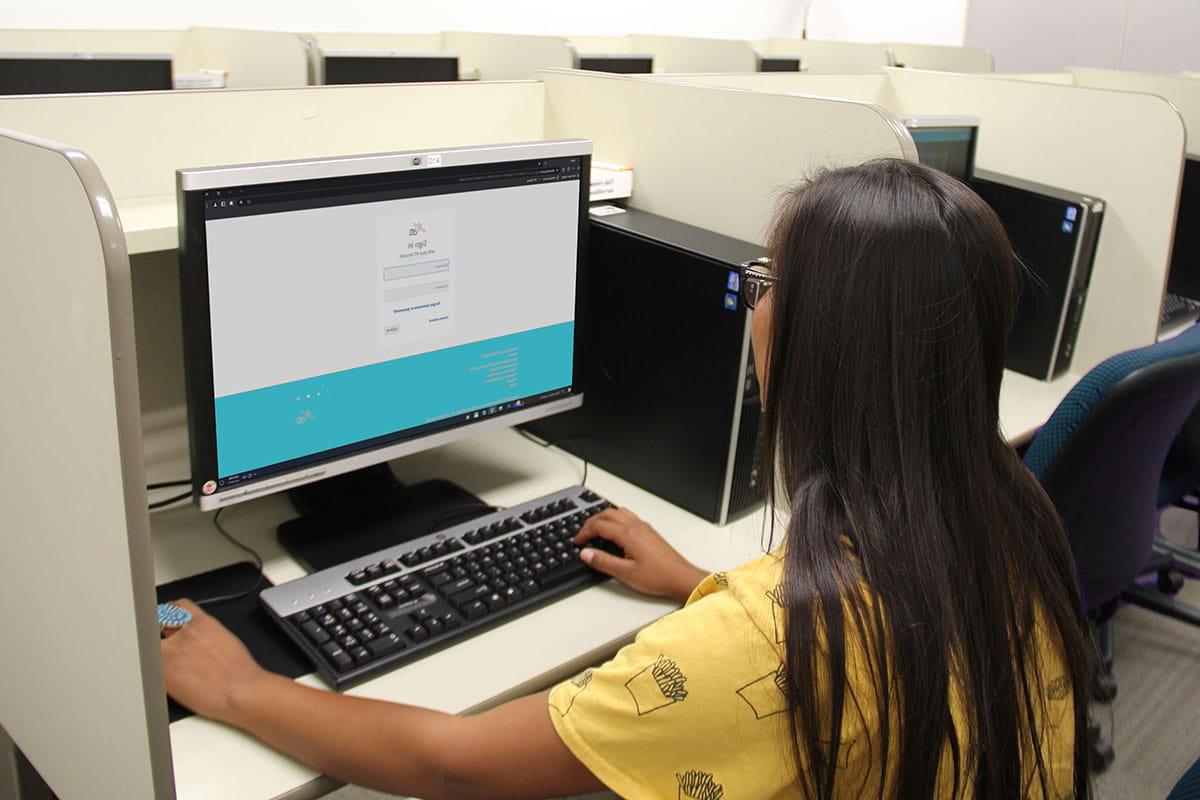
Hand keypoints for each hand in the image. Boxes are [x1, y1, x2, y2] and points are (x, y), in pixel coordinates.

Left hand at [159, 599, 272, 724]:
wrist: (239, 692)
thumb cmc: (239, 670)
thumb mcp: (225, 638)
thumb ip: (205, 632)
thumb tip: (196, 636)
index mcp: (201, 623)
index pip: (176, 606)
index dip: (170, 613)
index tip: (168, 619)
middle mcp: (183, 635)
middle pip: (159, 623)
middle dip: (161, 632)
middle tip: (167, 644)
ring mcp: (170, 655)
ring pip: (152, 646)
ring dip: (158, 652)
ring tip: (171, 664)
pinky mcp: (162, 676)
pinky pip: (152, 668)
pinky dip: (157, 672)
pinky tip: (172, 680)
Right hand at [574, 508, 707, 602]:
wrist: (680, 577)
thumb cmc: (659, 576)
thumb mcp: (626, 573)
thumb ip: (603, 562)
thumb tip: (586, 553)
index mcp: (628, 534)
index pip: (599, 525)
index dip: (585, 532)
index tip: (577, 541)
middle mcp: (636, 526)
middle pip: (607, 514)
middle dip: (591, 522)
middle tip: (582, 534)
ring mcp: (643, 527)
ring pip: (618, 512)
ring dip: (603, 517)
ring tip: (594, 529)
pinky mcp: (648, 531)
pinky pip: (628, 516)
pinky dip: (615, 518)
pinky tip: (614, 530)